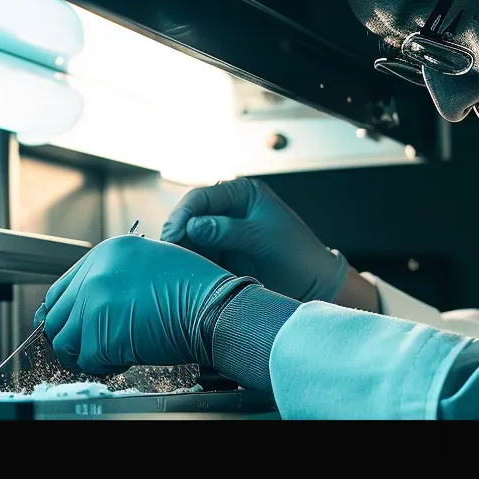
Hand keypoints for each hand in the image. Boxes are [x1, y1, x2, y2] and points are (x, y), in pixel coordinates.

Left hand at [35, 235, 249, 373]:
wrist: (213, 309)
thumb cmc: (196, 289)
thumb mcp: (152, 261)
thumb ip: (118, 274)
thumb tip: (96, 298)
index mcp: (106, 253)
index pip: (62, 288)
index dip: (66, 312)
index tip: (72, 325)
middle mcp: (94, 275)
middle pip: (57, 314)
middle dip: (71, 335)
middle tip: (88, 346)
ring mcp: (94, 305)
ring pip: (64, 340)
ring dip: (83, 353)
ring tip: (106, 355)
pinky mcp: (101, 336)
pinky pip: (86, 360)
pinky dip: (101, 366)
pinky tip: (123, 359)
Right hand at [160, 178, 348, 302]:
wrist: (313, 284)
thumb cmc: (296, 253)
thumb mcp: (263, 237)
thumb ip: (227, 230)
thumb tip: (192, 226)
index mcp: (241, 194)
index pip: (201, 198)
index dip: (183, 215)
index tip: (173, 235)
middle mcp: (227, 211)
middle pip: (189, 218)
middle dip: (176, 235)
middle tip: (165, 255)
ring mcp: (221, 235)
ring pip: (188, 240)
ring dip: (179, 253)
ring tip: (169, 268)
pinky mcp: (219, 257)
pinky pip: (196, 258)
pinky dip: (187, 265)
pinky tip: (180, 275)